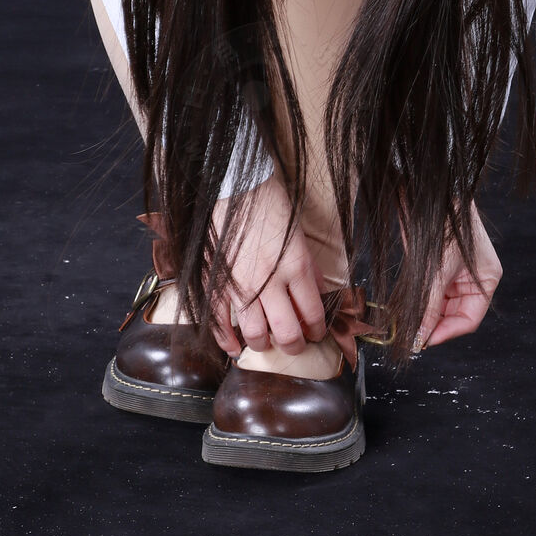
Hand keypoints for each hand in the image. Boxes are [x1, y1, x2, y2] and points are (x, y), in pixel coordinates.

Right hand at [210, 176, 328, 356]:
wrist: (237, 187)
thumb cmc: (271, 205)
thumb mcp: (300, 237)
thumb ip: (309, 269)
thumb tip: (318, 294)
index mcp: (296, 268)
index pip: (313, 314)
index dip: (317, 330)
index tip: (316, 333)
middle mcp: (271, 282)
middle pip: (287, 331)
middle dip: (295, 345)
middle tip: (296, 344)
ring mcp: (242, 285)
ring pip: (256, 332)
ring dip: (264, 344)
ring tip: (268, 342)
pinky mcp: (218, 282)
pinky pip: (221, 321)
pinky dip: (227, 340)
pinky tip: (235, 349)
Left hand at [416, 203, 501, 350]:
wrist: (431, 193)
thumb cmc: (446, 225)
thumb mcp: (439, 271)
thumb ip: (429, 306)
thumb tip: (420, 336)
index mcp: (486, 281)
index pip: (469, 320)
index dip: (447, 333)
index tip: (425, 341)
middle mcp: (471, 281)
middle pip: (453, 315)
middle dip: (433, 325)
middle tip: (411, 335)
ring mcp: (453, 275)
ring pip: (438, 306)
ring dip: (423, 315)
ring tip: (406, 323)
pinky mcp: (435, 269)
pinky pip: (427, 293)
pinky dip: (417, 302)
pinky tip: (404, 309)